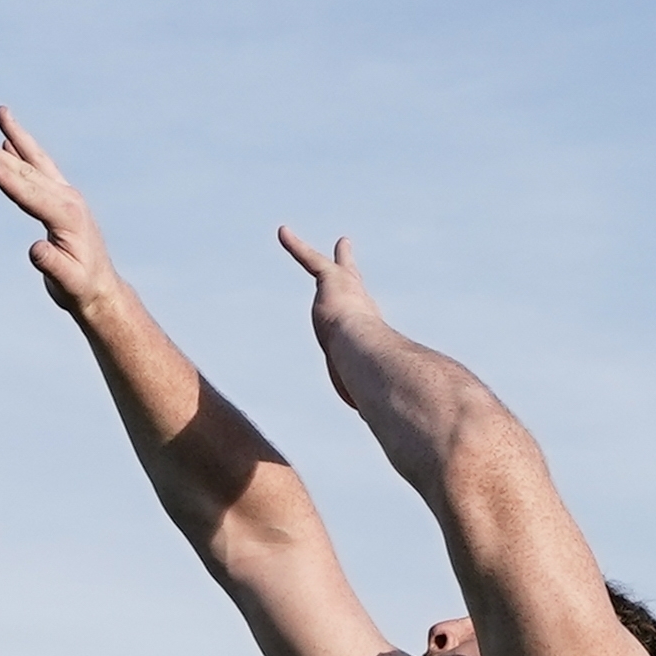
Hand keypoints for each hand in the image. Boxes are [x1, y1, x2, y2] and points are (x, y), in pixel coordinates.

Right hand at [0, 108, 118, 315]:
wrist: (100, 288)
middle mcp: (68, 199)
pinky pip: (39, 170)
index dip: (7, 178)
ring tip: (0, 113)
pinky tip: (9, 141)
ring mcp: (66, 196)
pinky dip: (23, 154)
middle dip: (0, 153)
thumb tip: (35, 250)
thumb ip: (53, 265)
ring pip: (35, 162)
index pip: (31, 193)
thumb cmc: (82, 287)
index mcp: (68, 216)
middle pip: (28, 171)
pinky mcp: (62, 199)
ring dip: (15, 138)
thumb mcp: (68, 282)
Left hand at [277, 225, 378, 393]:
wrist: (365, 356)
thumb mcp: (362, 386)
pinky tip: (282, 232)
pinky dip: (296, 246)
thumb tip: (373, 423)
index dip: (359, 307)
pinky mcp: (330, 281)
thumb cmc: (367, 376)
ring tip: (316, 238)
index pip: (361, 314)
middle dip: (348, 265)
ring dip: (322, 252)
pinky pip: (310, 259)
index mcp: (365, 328)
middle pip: (352, 280)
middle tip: (344, 245)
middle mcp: (359, 304)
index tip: (360, 302)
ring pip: (333, 266)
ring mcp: (347, 291)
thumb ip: (364, 397)